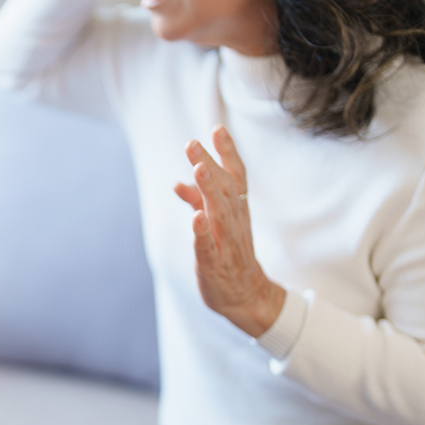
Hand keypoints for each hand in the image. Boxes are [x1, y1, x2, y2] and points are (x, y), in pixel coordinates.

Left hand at [173, 126, 285, 336]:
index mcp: (236, 209)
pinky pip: (209, 246)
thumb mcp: (217, 223)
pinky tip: (196, 217)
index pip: (235, 176)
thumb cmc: (230, 254)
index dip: (227, 153)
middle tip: (192, 143)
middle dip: (209, 165)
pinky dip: (202, 231)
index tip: (217, 129)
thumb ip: (197, 201)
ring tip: (198, 169)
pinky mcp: (214, 264)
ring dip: (208, 190)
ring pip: (218, 213)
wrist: (246, 295)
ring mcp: (226, 243)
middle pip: (223, 189)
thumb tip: (178, 183)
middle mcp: (234, 222)